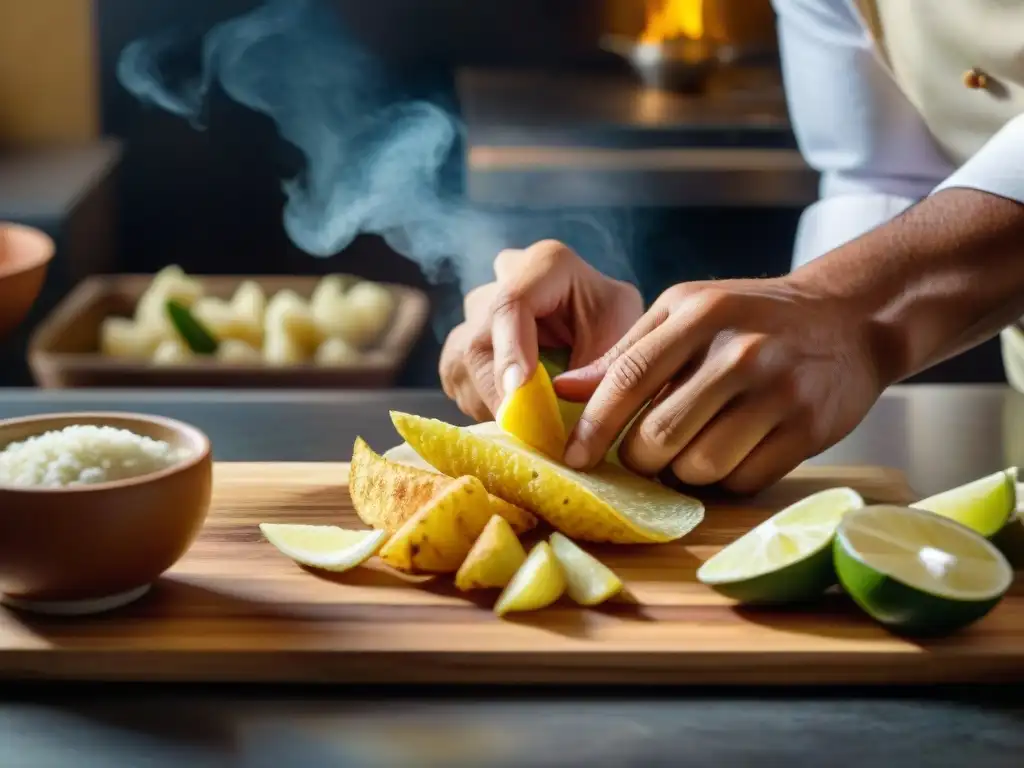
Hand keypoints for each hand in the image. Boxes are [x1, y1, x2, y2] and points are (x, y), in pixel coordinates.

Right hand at [439, 240, 643, 420]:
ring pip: (461, 365)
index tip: (520, 391)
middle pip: (480, 344)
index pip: (511, 304)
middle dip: (504, 395)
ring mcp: (476, 310)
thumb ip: (595, 368)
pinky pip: (456, 380)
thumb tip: (552, 404)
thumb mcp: (622, 337)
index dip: (511, 351)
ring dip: (492, 402)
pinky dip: (484, 404)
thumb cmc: (615, 324)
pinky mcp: (461, 341)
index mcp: (545, 265)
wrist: (600, 325)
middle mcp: (499, 280)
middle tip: (534, 432)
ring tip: (533, 418)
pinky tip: (518, 407)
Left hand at [553, 277, 885, 493]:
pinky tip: (730, 453)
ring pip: (699, 466)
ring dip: (682, 471)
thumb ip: (626, 351)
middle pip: (659, 435)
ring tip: (690, 449)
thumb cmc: (750, 316)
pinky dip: (725, 480)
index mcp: (698, 314)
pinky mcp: (807, 429)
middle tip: (643, 453)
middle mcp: (738, 351)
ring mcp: (777, 391)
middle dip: (638, 457)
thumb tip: (562, 389)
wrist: (847, 319)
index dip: (594, 425)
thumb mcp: (686, 311)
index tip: (573, 457)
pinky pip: (743, 481)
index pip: (630, 377)